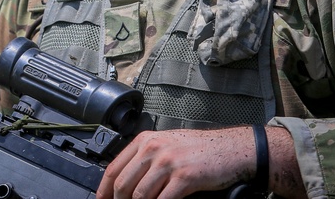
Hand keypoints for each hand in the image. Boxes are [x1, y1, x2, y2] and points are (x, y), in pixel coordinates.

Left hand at [97, 127, 255, 198]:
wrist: (230, 148)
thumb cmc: (200, 149)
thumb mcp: (166, 145)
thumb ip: (146, 159)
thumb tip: (127, 181)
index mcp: (145, 140)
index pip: (114, 168)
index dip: (104, 190)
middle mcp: (153, 149)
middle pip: (123, 184)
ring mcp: (168, 162)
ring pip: (140, 194)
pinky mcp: (184, 177)